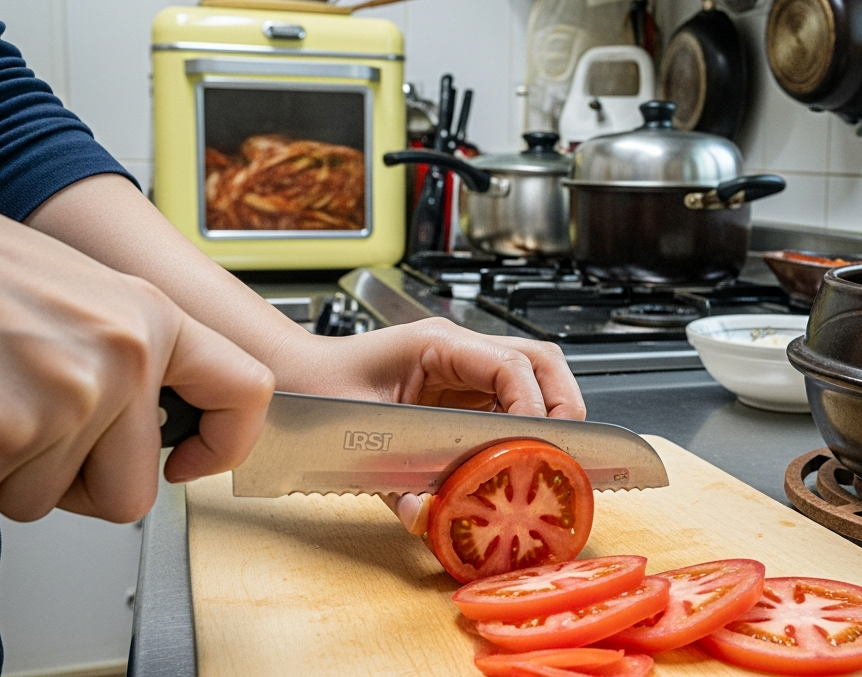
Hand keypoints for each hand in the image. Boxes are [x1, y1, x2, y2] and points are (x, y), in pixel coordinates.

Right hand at [0, 177, 273, 522]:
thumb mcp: (82, 296)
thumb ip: (129, 358)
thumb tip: (152, 429)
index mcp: (151, 319)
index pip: (246, 392)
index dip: (226, 445)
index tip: (188, 461)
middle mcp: (122, 359)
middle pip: (129, 493)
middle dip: (74, 485)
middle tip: (29, 433)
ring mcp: (67, 400)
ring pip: (42, 499)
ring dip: (1, 470)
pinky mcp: (1, 434)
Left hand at [269, 318, 585, 533]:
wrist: (294, 378)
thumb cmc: (318, 391)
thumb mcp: (354, 440)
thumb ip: (394, 482)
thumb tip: (428, 516)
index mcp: (436, 345)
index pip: (510, 364)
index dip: (534, 405)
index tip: (537, 445)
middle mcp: (458, 350)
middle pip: (539, 360)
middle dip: (563, 403)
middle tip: (567, 448)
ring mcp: (463, 367)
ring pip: (534, 375)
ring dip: (551, 412)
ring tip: (552, 455)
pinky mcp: (461, 389)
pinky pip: (510, 400)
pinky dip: (526, 426)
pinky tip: (520, 458)